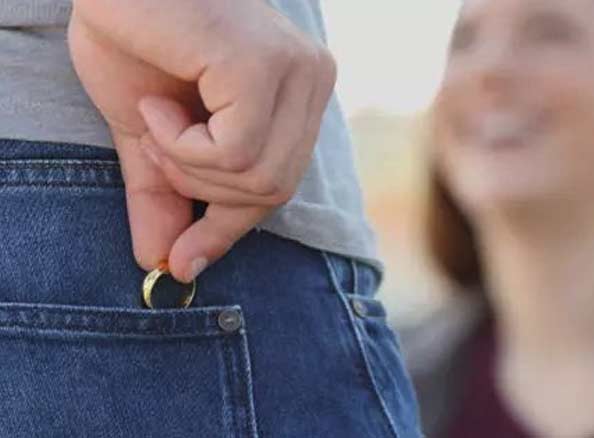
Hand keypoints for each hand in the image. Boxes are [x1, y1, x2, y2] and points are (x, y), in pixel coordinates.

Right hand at [68, 0, 336, 281]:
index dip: (230, 227)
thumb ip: (168, 195)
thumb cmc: (133, 39)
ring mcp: (295, 69)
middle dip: (203, 191)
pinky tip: (160, 101)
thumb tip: (167, 266)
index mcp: (299, 92)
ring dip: (187, 165)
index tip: (183, 262)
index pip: (281, 183)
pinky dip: (182, 144)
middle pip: (275, 190)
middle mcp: (312, 78)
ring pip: (258, 178)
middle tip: (156, 146)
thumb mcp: (153, 136)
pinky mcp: (264, 65)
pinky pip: (234, 152)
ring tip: (157, 116)